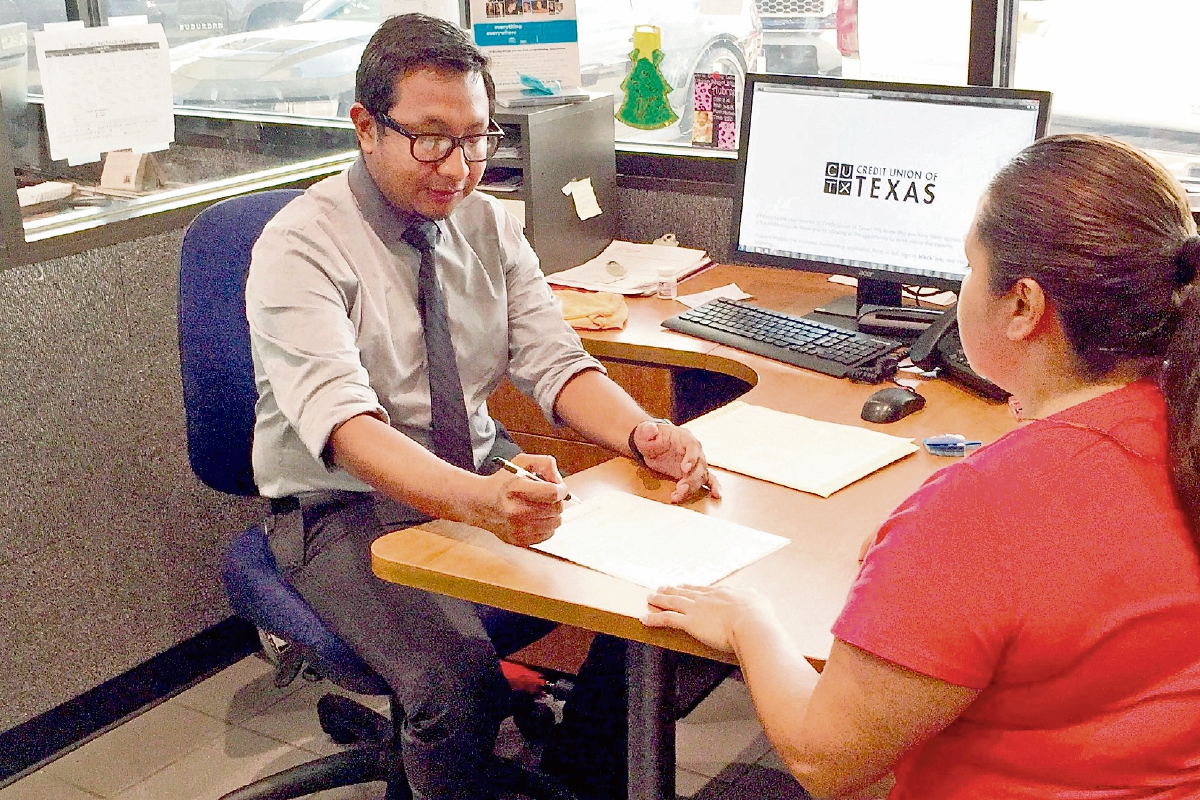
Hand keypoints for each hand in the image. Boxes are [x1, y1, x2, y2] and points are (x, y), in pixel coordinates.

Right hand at [467, 454, 567, 546]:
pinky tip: (536, 517)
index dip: (561, 489)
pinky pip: (548, 534)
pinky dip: (546, 525)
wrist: (482, 503)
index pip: (552, 493)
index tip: (559, 487)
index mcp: (516, 490)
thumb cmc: (503, 483)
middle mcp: (516, 511)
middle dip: (557, 501)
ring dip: (553, 514)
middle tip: (548, 496)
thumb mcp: (521, 462)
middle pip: (556, 509)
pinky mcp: (520, 540)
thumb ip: (545, 463)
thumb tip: (559, 480)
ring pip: (555, 523)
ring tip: (541, 506)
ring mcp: (518, 528)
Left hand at [631, 421, 721, 502]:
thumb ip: (647, 431)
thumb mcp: (644, 433)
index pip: (693, 446)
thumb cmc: (649, 437)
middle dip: (691, 478)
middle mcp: (694, 450)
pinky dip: (713, 487)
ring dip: (691, 487)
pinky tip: (716, 495)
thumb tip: (650, 429)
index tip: (685, 469)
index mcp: (685, 438)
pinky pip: (708, 479)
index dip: (691, 457)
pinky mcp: (693, 473)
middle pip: (699, 464)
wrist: (652, 444)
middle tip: (680, 488)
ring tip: (677, 496)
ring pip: (700, 476)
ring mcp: (695, 462)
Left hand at [642, 584, 773, 653]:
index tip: (685, 586)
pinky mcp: (690, 623)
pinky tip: (644, 618)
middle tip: (663, 587)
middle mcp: (707, 598)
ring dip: (660, 599)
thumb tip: (753, 596)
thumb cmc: (759, 618)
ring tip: (651, 597)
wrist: (752, 625)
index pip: (704, 590)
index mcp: (723, 593)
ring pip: (673, 602)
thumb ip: (753, 598)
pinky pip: (667, 620)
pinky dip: (654, 618)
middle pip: (686, 592)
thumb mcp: (759, 602)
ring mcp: (697, 609)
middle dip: (673, 590)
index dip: (692, 589)